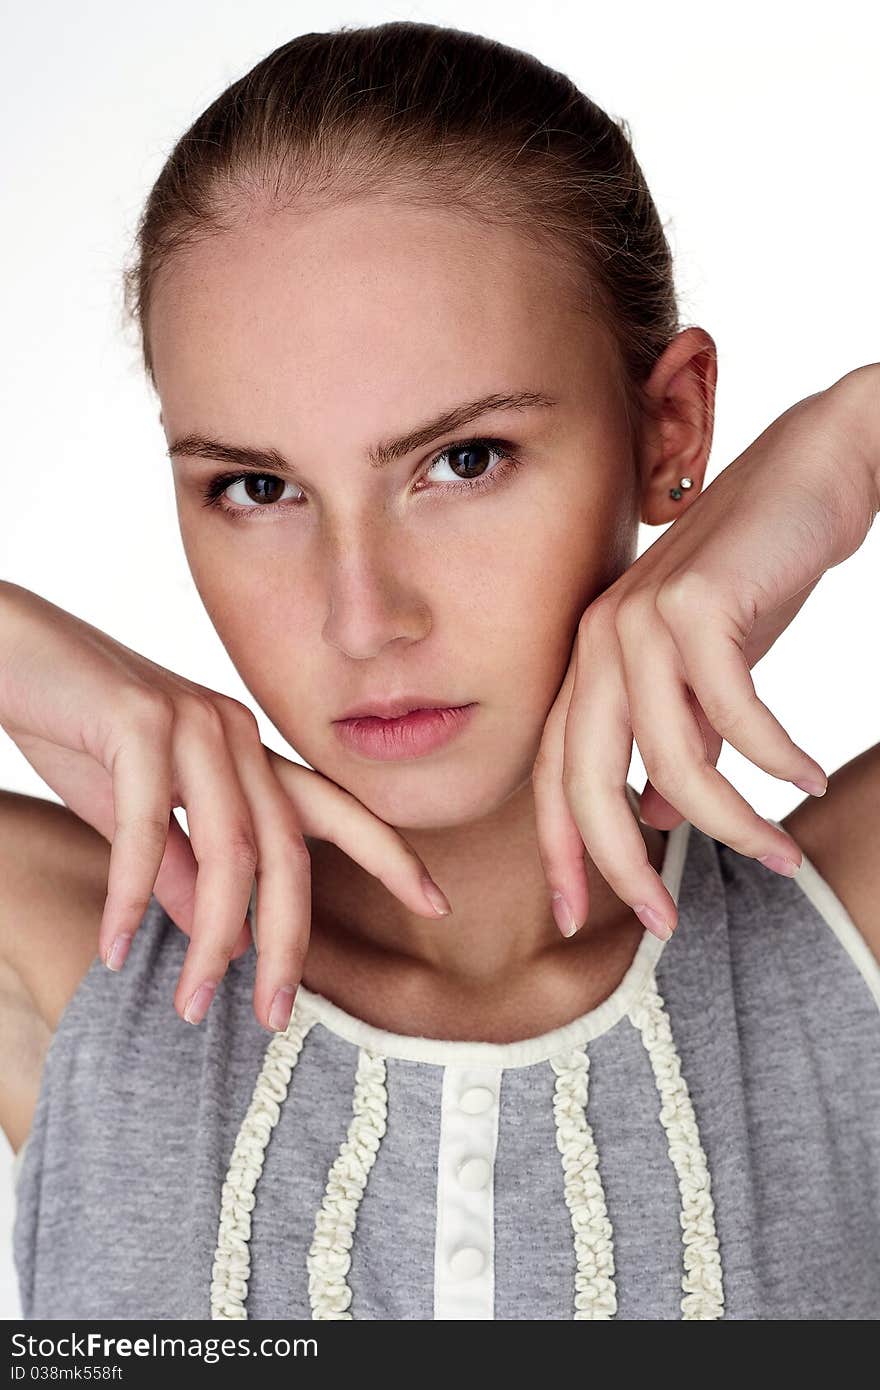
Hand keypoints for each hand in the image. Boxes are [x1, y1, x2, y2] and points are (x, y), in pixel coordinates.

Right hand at [0, 584, 450, 1029]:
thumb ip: (176, 865)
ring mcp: (192, 721)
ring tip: (194, 1004)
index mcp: (244, 750)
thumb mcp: (130, 809)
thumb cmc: (68, 722)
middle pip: (287, 849)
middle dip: (291, 939)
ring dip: (215, 936)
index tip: (438, 904)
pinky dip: (134, 894)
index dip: (390, 855)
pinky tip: (118, 947)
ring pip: (229, 848)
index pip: (331, 809)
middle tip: (277, 1017)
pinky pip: (149, 826)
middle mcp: (234, 731)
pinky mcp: (138, 719)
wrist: (4, 646)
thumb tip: (213, 930)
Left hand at [532, 368, 879, 940]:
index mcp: (590, 660)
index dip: (563, 850)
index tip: (582, 918)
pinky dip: (775, 757)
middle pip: (586, 780)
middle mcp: (599, 640)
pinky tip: (808, 779)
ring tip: (779, 856)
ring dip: (729, 821)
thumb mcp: (707, 674)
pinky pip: (735, 712)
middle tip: (665, 922)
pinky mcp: (699, 603)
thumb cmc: (756, 579)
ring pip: (669, 759)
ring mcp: (642, 617)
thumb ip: (679, 741)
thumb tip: (662, 814)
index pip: (555, 773)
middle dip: (620, 863)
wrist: (811, 472)